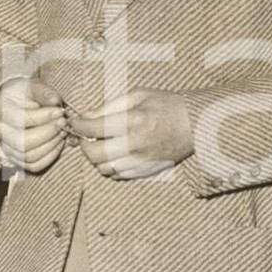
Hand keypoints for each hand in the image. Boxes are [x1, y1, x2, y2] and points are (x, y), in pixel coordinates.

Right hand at [0, 75, 68, 173]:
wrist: (16, 104)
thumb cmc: (24, 94)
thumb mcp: (32, 86)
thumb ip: (43, 92)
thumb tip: (56, 101)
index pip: (20, 120)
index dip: (42, 117)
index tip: (59, 111)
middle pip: (23, 142)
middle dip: (48, 133)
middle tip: (63, 122)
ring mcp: (5, 148)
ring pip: (29, 156)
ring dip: (51, 144)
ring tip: (62, 130)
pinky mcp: (16, 159)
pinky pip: (34, 165)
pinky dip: (50, 156)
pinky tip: (58, 141)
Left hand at [69, 89, 193, 180]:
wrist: (196, 124)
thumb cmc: (166, 104)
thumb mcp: (137, 95)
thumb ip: (108, 107)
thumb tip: (85, 116)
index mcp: (133, 120)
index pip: (93, 129)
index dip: (78, 125)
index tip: (75, 122)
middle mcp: (135, 144)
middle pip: (94, 154)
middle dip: (83, 144)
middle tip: (86, 136)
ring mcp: (141, 160)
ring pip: (103, 168)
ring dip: (96, 158)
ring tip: (101, 145)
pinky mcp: (146, 170)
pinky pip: (118, 175)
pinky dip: (109, 166)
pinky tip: (114, 154)